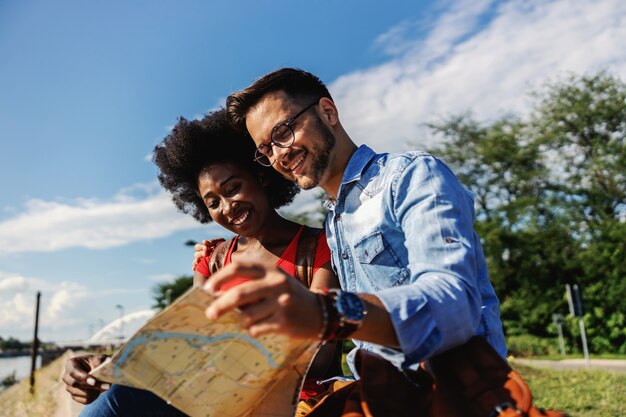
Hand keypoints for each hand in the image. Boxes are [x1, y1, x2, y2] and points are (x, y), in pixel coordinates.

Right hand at [62, 354, 109, 403]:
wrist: (99, 371)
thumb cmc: (98, 362)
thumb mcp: (100, 358)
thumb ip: (100, 362)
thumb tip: (103, 369)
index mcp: (71, 364)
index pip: (73, 371)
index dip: (83, 377)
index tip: (94, 382)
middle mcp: (67, 376)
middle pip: (74, 384)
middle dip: (90, 386)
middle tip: (106, 386)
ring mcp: (69, 387)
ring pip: (80, 393)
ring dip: (95, 391)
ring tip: (104, 386)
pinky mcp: (75, 396)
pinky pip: (85, 400)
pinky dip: (94, 397)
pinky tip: (99, 390)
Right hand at [192, 238, 225, 268]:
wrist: (229, 258)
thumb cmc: (223, 248)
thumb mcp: (220, 242)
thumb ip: (212, 241)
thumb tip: (204, 242)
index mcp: (203, 248)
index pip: (197, 247)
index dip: (200, 247)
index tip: (206, 248)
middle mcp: (200, 255)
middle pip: (196, 254)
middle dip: (200, 254)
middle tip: (206, 254)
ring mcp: (201, 262)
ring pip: (194, 261)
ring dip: (196, 261)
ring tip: (199, 261)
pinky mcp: (202, 269)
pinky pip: (195, 268)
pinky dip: (194, 268)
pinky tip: (195, 268)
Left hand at [204, 261, 322, 338]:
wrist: (318, 312)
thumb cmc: (288, 296)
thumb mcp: (273, 280)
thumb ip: (250, 282)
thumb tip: (216, 294)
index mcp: (270, 269)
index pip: (238, 268)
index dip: (219, 278)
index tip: (207, 289)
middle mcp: (276, 283)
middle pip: (239, 294)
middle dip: (220, 305)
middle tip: (210, 314)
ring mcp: (281, 302)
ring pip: (246, 315)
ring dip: (242, 321)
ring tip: (250, 321)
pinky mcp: (283, 321)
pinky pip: (256, 329)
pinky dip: (253, 330)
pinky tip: (262, 327)